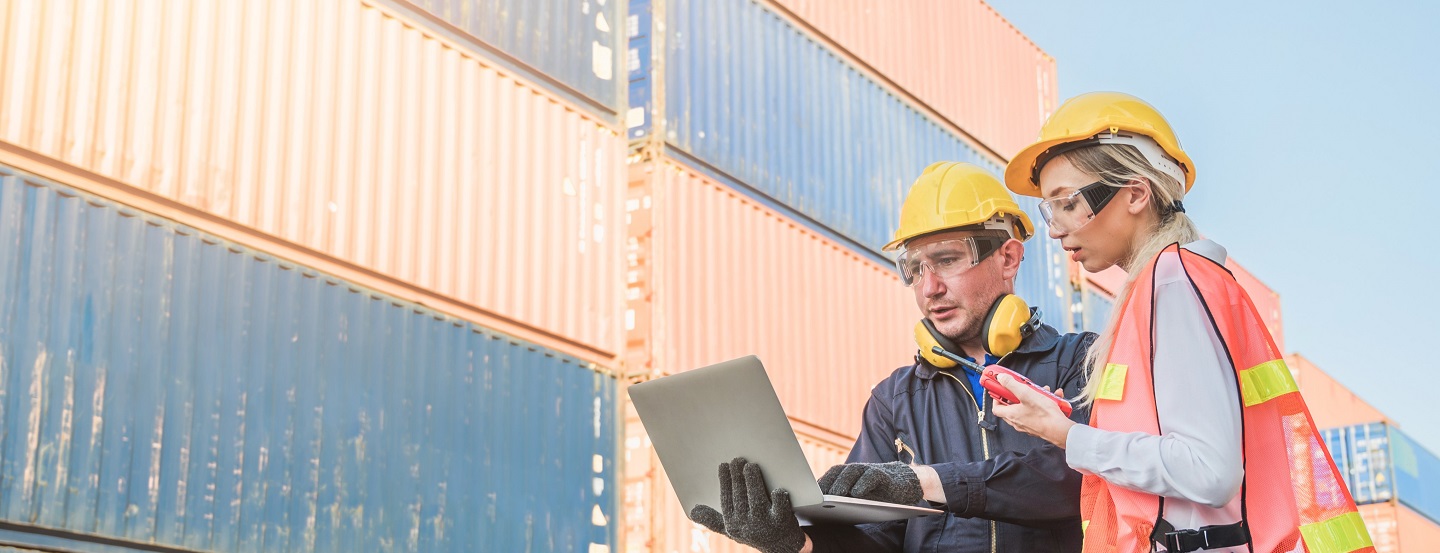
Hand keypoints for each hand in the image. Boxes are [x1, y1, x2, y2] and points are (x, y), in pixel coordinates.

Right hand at [688, 458, 806, 552]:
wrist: (782, 547)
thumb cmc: (754, 531)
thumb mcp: (733, 529)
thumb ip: (713, 520)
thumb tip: (693, 511)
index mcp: (733, 525)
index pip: (726, 500)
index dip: (724, 481)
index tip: (723, 465)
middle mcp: (748, 526)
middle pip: (740, 496)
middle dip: (737, 476)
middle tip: (738, 460)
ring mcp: (765, 524)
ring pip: (757, 498)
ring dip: (753, 480)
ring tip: (751, 466)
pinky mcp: (783, 521)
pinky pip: (779, 504)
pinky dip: (778, 495)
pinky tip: (776, 485)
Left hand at [817, 462, 922, 504]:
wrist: (905, 484)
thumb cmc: (878, 494)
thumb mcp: (860, 497)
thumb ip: (845, 499)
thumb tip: (823, 510)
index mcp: (848, 475)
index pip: (830, 475)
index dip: (819, 483)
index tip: (807, 493)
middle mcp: (857, 470)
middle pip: (838, 472)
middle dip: (827, 482)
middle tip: (816, 496)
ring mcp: (870, 470)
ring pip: (852, 471)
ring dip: (842, 482)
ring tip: (834, 494)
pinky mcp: (883, 475)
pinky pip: (872, 476)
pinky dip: (863, 483)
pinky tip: (856, 493)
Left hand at [990, 374, 1076, 447]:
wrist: (1061, 430)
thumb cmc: (1044, 415)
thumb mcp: (1026, 394)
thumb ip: (1012, 385)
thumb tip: (1001, 378)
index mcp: (1011, 414)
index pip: (996, 407)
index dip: (997, 397)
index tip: (1000, 389)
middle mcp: (1018, 421)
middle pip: (1012, 406)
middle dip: (1019, 394)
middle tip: (1024, 387)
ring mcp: (1028, 424)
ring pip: (1027, 407)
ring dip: (1035, 397)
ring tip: (1044, 391)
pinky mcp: (1038, 425)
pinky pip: (1038, 412)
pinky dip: (1044, 403)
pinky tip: (1054, 397)